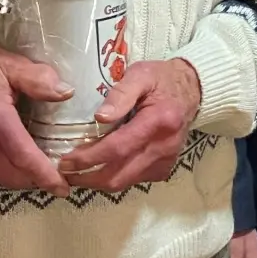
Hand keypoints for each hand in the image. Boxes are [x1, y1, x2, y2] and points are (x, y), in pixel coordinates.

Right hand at [0, 45, 72, 195]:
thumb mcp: (11, 65)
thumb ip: (38, 79)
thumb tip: (66, 92)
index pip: (24, 157)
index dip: (45, 176)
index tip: (63, 188)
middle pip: (14, 175)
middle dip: (37, 180)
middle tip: (57, 176)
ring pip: (0, 178)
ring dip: (21, 179)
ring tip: (38, 170)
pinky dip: (3, 173)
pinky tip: (14, 162)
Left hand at [58, 59, 201, 192]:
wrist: (192, 90)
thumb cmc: (162, 79)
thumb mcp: (140, 74)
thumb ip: (121, 93)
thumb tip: (99, 116)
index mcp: (159, 121)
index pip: (118, 148)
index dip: (89, 158)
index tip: (66, 161)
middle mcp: (164, 146)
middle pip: (119, 175)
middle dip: (87, 178)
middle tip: (64, 171)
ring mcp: (166, 161)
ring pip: (124, 183)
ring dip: (97, 182)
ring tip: (77, 172)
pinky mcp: (164, 168)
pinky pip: (134, 181)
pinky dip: (114, 178)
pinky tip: (101, 168)